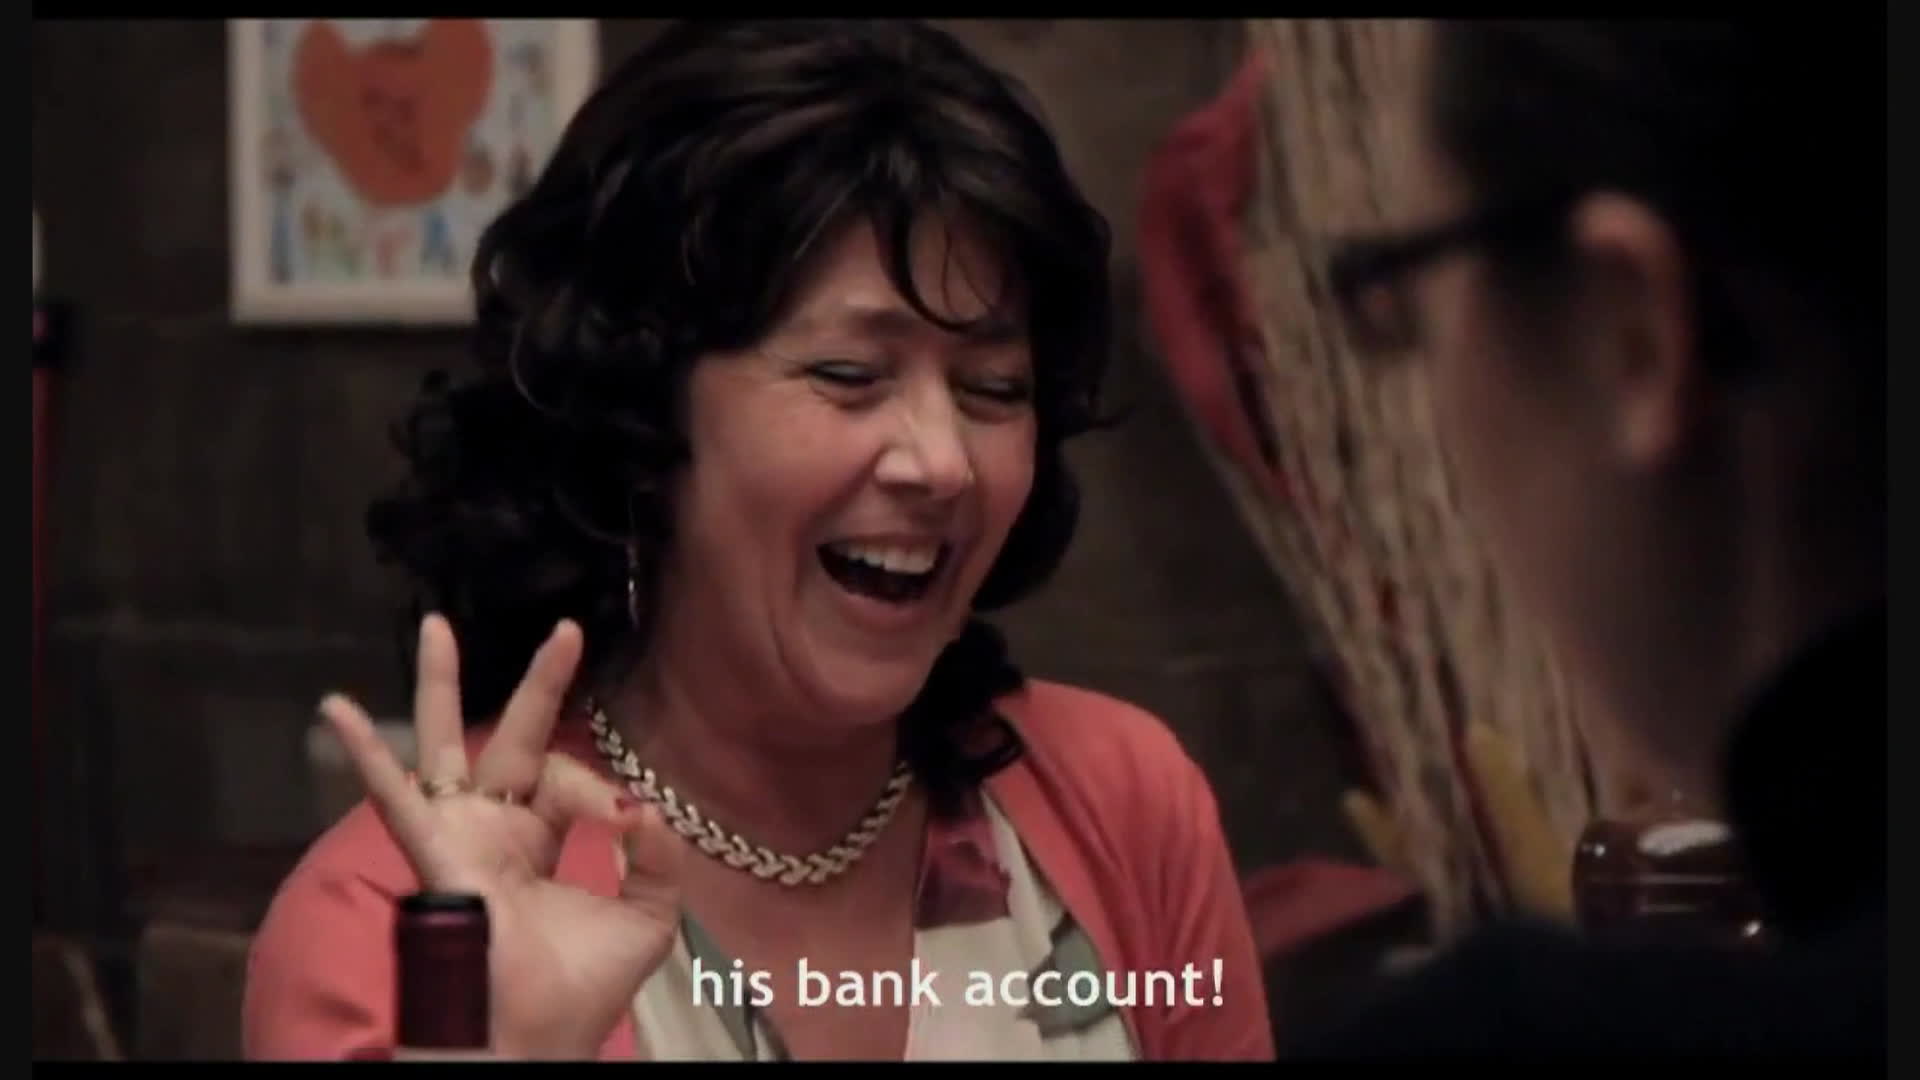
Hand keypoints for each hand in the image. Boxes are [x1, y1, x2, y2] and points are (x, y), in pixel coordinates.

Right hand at [321, 614, 681, 1059]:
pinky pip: (395, 797)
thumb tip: (649, 805)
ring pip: (446, 747)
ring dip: (440, 686)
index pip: (568, 781)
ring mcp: (460, 836)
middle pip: (514, 739)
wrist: (536, 1038)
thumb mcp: (647, 916)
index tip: (627, 821)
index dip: (600, 791)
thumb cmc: (580, 991)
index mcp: (538, 841)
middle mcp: (494, 830)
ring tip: (435, 628)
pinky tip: (340, 711)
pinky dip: (367, 755)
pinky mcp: (437, 853)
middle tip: (564, 632)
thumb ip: (658, 858)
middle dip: (539, 684)